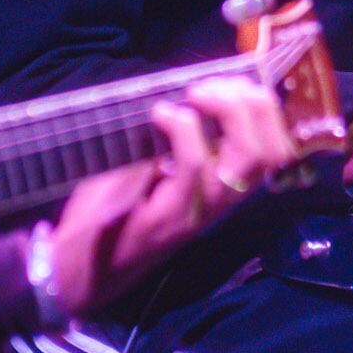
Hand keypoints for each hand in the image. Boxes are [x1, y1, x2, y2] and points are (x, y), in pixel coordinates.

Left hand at [49, 77, 296, 317]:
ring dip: (226, 110)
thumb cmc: (111, 212)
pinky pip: (193, 166)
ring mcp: (198, 213)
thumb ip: (176, 140)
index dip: (268, 110)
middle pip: (271, 152)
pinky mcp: (168, 218)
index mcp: (223, 189)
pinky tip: (161, 114)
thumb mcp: (152, 169)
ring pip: (246, 158)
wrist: (73, 270)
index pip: (278, 152)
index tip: (235, 82)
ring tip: (195, 94)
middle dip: (255, 105)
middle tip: (214, 86)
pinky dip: (183, 129)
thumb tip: (189, 91)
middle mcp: (221, 204)